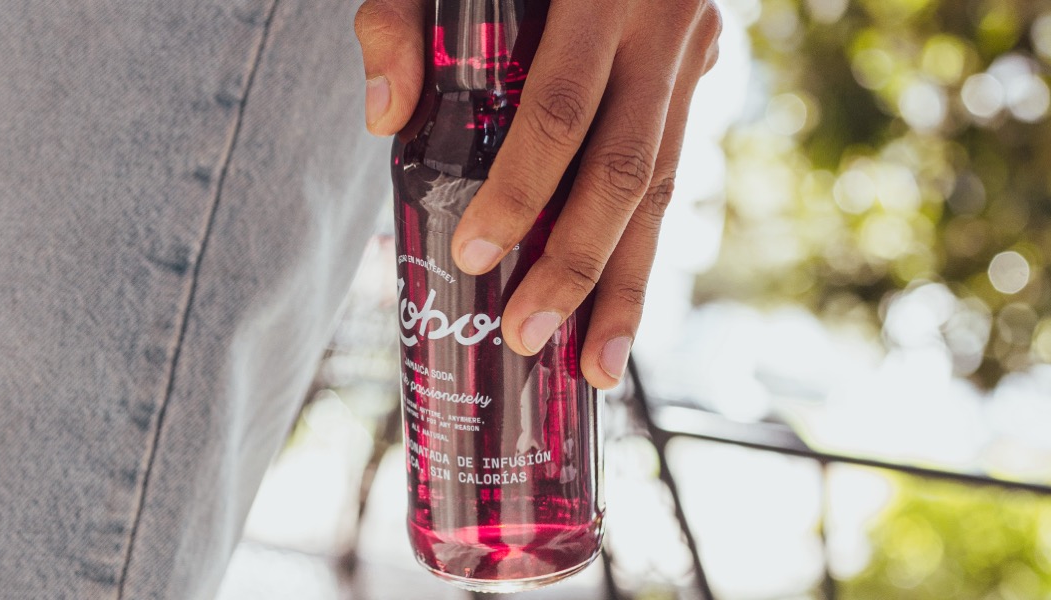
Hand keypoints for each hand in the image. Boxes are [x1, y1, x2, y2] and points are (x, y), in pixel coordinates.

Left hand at [355, 0, 720, 389]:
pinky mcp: (700, 72)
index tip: (476, 253)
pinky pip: (673, 172)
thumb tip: (385, 117)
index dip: (522, 188)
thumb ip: (402, 17)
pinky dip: (642, 245)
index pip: (558, 107)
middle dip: (578, 265)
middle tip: (529, 338)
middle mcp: (665, 24)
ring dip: (629, 284)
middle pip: (626, 168)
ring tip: (596, 366)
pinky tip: (617, 307)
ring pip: (667, 187)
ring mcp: (694, 51)